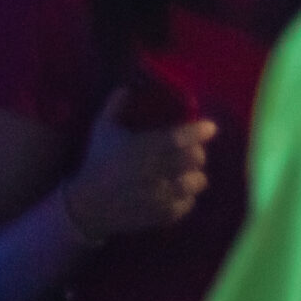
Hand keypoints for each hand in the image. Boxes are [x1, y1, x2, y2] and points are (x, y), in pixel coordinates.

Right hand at [63, 85, 216, 238]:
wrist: (90, 204)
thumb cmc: (98, 162)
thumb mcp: (101, 129)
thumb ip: (115, 106)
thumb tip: (128, 87)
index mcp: (142, 147)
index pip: (178, 137)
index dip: (198, 131)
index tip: (211, 127)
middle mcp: (157, 171)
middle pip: (194, 159)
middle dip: (197, 152)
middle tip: (193, 150)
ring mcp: (164, 195)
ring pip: (197, 182)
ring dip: (195, 175)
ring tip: (188, 172)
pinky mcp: (166, 214)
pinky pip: (190, 202)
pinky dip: (187, 195)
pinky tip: (177, 190)